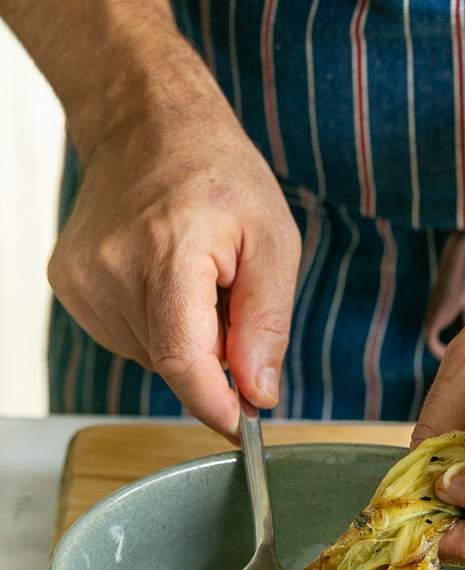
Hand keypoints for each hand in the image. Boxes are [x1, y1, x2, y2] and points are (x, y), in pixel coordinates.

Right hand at [48, 68, 299, 436]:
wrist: (147, 127)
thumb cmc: (219, 177)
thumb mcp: (274, 243)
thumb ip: (266, 325)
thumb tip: (257, 394)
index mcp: (169, 250)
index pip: (181, 358)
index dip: (213, 403)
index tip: (241, 425)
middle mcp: (112, 268)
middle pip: (171, 364)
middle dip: (211, 356)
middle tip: (227, 300)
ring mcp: (82, 279)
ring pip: (150, 357)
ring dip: (183, 338)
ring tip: (192, 279)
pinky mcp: (69, 286)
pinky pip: (129, 339)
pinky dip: (157, 326)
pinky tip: (163, 281)